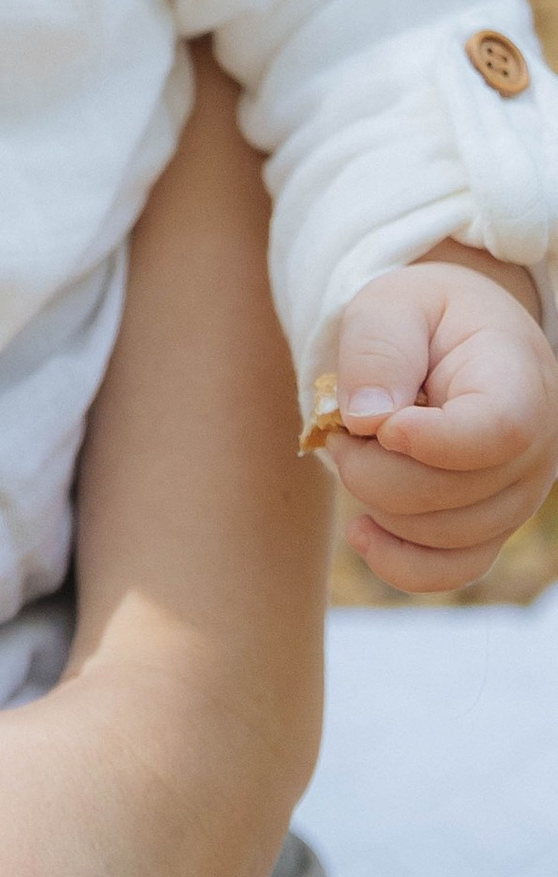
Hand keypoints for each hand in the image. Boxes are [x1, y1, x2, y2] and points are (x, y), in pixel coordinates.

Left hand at [325, 248, 557, 591]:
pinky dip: (397, 562)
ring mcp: (518, 495)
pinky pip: (450, 571)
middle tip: (339, 426)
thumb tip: (368, 420)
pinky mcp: (491, 528)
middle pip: (452, 493)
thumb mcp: (391, 305)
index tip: (382, 426)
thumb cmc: (419, 318)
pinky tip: (361, 529)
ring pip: (441, 536)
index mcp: (517, 377)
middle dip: (372, 466)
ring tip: (356, 450)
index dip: (433, 441)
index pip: (499, 430)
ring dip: (375, 501)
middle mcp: (536, 446)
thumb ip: (378, 350)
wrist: (449, 343)